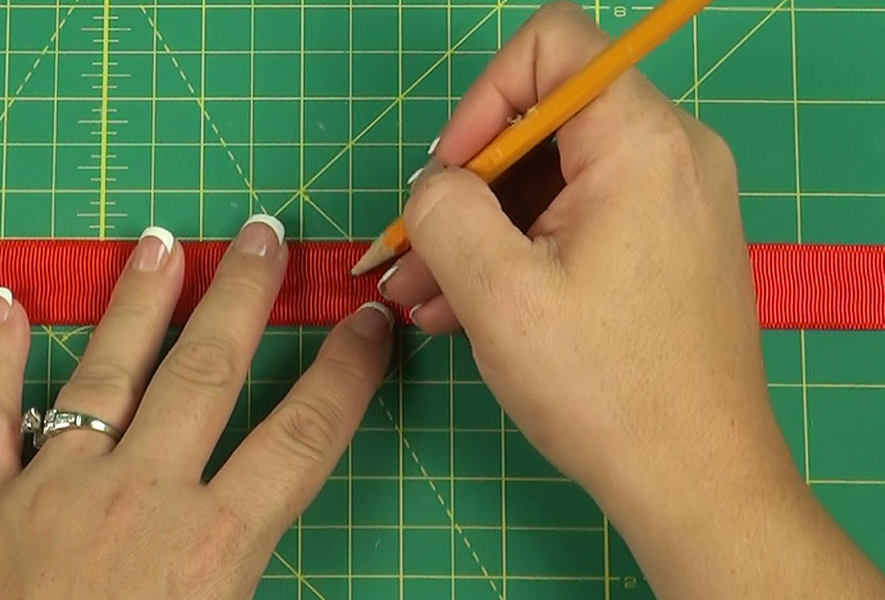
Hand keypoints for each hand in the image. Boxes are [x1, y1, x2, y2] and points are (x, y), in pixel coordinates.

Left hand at [0, 218, 393, 598]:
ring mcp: (52, 492)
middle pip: (207, 374)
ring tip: (160, 242)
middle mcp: (138, 498)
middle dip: (241, 297)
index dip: (345, 371)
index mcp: (211, 548)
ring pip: (105, 372)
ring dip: (138, 302)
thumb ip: (264, 583)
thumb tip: (297, 545)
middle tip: (261, 233)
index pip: (301, 435)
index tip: (370, 322)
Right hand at [379, 3, 884, 597]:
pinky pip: (578, 223)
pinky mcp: (664, 248)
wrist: (697, 483)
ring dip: (481, 232)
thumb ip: (443, 211)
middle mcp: (671, 156)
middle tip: (411, 255)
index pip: (552, 47)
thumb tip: (434, 187)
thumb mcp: (497, 292)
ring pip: (552, 184)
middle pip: (543, 124)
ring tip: (425, 298)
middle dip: (466, 188)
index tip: (446, 175)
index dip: (481, 99)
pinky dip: (521, 254)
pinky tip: (467, 309)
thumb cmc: (606, 389)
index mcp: (641, 142)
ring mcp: (673, 204)